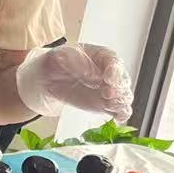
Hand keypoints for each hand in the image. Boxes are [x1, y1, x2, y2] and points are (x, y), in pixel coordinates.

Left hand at [15, 43, 131, 118]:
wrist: (48, 80)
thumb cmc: (57, 63)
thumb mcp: (61, 55)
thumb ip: (75, 61)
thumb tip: (89, 72)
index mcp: (102, 56)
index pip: (114, 62)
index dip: (114, 71)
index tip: (108, 79)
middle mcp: (110, 72)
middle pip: (123, 80)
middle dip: (118, 88)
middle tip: (107, 94)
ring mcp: (110, 89)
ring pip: (125, 96)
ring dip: (120, 102)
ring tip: (108, 105)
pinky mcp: (106, 104)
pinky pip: (120, 110)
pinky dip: (122, 114)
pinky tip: (117, 117)